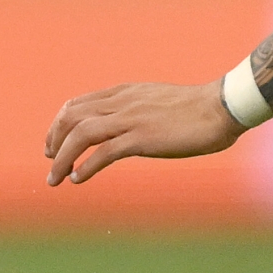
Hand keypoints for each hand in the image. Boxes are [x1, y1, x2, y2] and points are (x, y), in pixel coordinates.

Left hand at [45, 80, 239, 185]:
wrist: (222, 107)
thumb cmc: (199, 108)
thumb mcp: (160, 102)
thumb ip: (141, 110)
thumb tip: (133, 127)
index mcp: (126, 93)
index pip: (79, 104)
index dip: (60, 123)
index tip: (55, 142)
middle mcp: (122, 103)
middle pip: (72, 117)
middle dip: (54, 139)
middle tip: (49, 161)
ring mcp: (131, 120)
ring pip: (81, 134)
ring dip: (62, 157)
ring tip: (55, 178)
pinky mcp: (142, 138)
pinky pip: (104, 152)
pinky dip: (86, 167)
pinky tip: (79, 179)